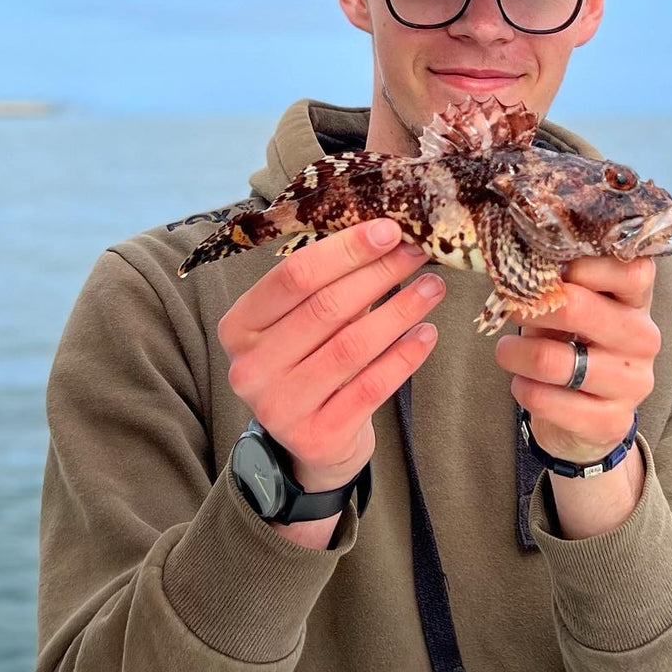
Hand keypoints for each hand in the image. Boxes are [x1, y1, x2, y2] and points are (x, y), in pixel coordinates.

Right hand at [215, 219, 444, 491]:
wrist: (310, 443)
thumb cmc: (310, 362)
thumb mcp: (301, 323)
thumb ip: (329, 284)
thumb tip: (387, 233)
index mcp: (239, 327)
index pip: (294, 276)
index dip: (345, 250)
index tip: (389, 229)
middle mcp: (250, 368)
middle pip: (325, 308)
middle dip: (380, 274)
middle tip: (420, 252)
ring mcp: (280, 407)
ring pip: (352, 346)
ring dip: (400, 311)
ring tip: (433, 287)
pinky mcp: (317, 437)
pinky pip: (371, 388)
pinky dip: (404, 357)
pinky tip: (427, 333)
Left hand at [494, 256, 659, 463]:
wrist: (586, 417)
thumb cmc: (575, 346)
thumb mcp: (572, 311)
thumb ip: (558, 287)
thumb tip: (520, 268)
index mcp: (637, 302)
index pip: (630, 271)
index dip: (582, 265)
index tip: (548, 270)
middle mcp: (643, 339)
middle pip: (577, 308)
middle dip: (530, 305)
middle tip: (509, 307)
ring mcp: (632, 383)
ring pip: (552, 360)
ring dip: (515, 353)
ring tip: (506, 351)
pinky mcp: (611, 421)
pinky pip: (546, 400)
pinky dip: (523, 389)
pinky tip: (523, 384)